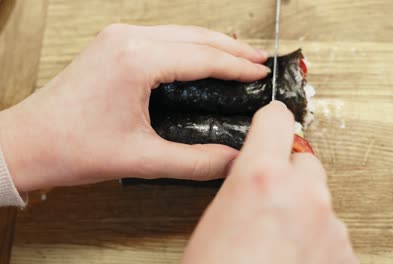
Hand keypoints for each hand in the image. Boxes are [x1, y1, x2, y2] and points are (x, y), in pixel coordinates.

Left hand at [0, 24, 270, 191]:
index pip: (203, 57)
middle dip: (232, 48)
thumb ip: (195, 160)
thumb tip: (231, 160)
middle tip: (259, 60)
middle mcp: (127, 39)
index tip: (261, 73)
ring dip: (212, 43)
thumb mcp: (141, 158)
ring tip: (239, 57)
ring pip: (181, 32)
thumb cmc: (71, 147)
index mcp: (136, 60)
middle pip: (196, 36)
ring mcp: (118, 37)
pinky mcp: (113, 44)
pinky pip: (163, 36)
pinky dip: (190, 45)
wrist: (28, 142)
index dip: (237, 66)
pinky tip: (202, 56)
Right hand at [182, 102, 358, 263]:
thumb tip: (255, 177)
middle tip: (271, 201)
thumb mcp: (217, 219)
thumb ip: (244, 187)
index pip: (276, 120)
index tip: (273, 121)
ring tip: (279, 242)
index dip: (271, 120)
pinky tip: (294, 258)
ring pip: (319, 199)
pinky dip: (317, 241)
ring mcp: (329, 224)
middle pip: (304, 161)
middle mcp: (302, 194)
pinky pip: (331, 232)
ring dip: (304, 212)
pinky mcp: (345, 252)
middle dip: (289, 176)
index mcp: (260, 178)